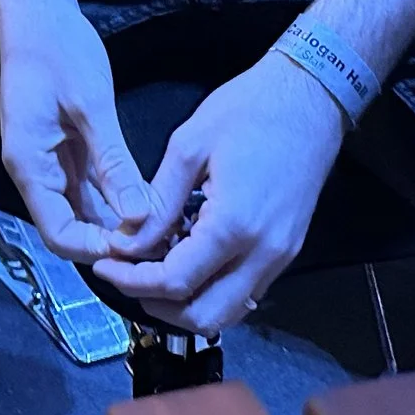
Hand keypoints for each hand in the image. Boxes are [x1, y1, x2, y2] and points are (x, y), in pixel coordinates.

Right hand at [0, 1, 155, 263]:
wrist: (38, 12)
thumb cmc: (57, 48)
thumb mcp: (91, 106)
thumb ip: (113, 164)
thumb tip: (138, 215)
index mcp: (29, 164)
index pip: (58, 235)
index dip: (97, 248)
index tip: (137, 244)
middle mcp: (34, 170)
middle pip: (69, 229)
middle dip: (111, 240)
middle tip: (156, 240)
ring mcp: (47, 160)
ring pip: (81, 211)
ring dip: (114, 222)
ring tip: (157, 226)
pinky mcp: (62, 149)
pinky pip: (86, 187)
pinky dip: (112, 198)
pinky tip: (143, 200)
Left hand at [93, 54, 346, 333]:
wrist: (309, 97)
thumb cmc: (250, 109)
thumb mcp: (189, 146)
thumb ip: (157, 202)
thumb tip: (127, 241)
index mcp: (233, 225)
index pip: (175, 282)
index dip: (132, 281)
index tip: (105, 266)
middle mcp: (262, 252)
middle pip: (204, 317)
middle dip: (157, 306)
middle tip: (126, 276)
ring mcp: (280, 255)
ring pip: (228, 311)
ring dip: (186, 303)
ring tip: (153, 269)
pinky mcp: (286, 249)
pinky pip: (245, 290)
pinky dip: (211, 287)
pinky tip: (188, 257)